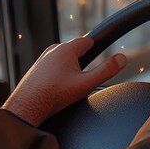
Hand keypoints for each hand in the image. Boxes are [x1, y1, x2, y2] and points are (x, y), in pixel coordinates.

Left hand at [2, 37, 126, 126]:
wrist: (27, 107)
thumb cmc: (55, 95)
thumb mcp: (86, 83)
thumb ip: (106, 71)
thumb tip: (122, 58)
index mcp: (66, 49)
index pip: (86, 41)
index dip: (95, 46)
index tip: (99, 49)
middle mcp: (52, 50)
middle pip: (73, 50)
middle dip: (82, 59)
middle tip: (87, 73)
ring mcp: (42, 60)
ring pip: (62, 59)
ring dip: (69, 67)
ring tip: (72, 82)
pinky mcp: (35, 70)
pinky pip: (52, 67)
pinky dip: (58, 73)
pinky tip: (59, 86)